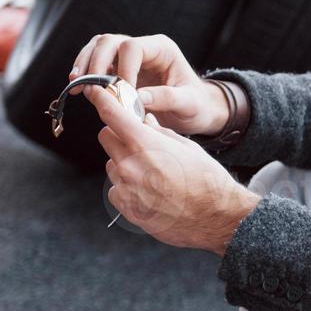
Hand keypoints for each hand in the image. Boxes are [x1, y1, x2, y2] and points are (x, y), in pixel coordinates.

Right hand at [69, 33, 229, 136]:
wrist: (196, 111)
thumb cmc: (196, 105)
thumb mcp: (189, 104)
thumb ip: (166, 98)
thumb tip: (137, 98)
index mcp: (162, 49)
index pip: (133, 47)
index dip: (122, 69)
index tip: (121, 95)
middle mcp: (144, 47)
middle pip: (110, 42)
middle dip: (96, 63)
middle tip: (89, 87)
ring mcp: (129, 57)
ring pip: (98, 48)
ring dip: (85, 65)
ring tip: (76, 85)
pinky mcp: (119, 69)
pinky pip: (96, 64)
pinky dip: (86, 74)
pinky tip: (79, 89)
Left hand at [87, 85, 258, 254]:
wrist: (215, 217)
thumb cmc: (207, 181)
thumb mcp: (187, 148)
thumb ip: (160, 132)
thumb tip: (146, 120)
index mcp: (146, 144)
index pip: (112, 114)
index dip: (102, 100)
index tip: (95, 92)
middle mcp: (130, 164)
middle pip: (106, 137)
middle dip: (119, 135)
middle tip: (139, 143)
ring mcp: (126, 187)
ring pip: (111, 164)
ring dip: (124, 163)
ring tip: (152, 175)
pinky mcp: (126, 207)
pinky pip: (115, 188)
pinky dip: (126, 187)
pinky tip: (149, 192)